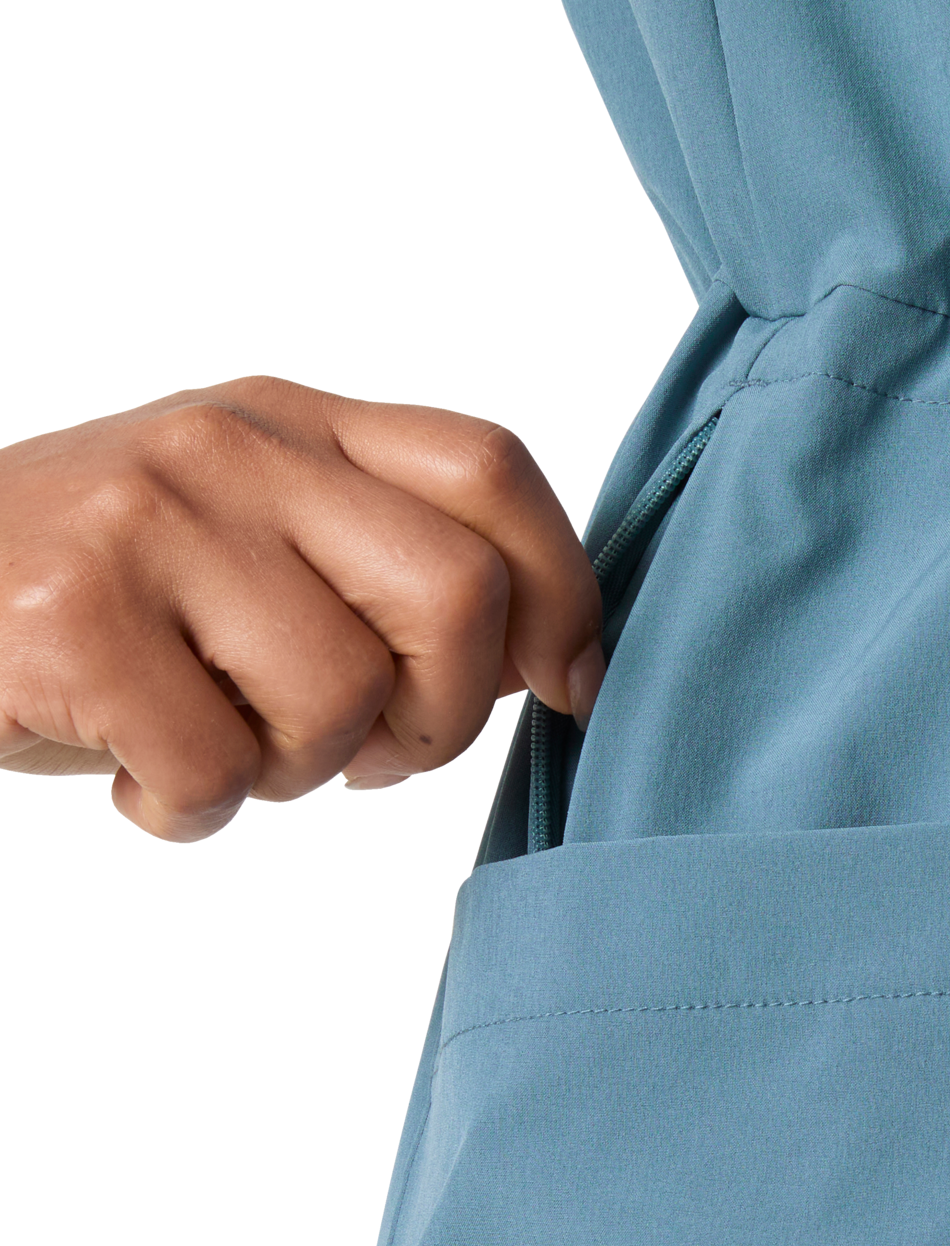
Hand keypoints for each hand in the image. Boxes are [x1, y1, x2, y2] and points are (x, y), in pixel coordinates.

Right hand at [0, 377, 603, 839]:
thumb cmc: (105, 598)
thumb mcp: (255, 544)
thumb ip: (388, 574)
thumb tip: (546, 664)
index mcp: (298, 426)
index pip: (490, 472)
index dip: (565, 590)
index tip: (571, 684)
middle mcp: (235, 450)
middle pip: (454, 594)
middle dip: (443, 717)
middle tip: (373, 755)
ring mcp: (150, 522)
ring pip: (340, 699)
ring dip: (298, 771)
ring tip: (220, 744)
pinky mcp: (74, 616)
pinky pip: (216, 769)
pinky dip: (189, 811)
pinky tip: (137, 773)